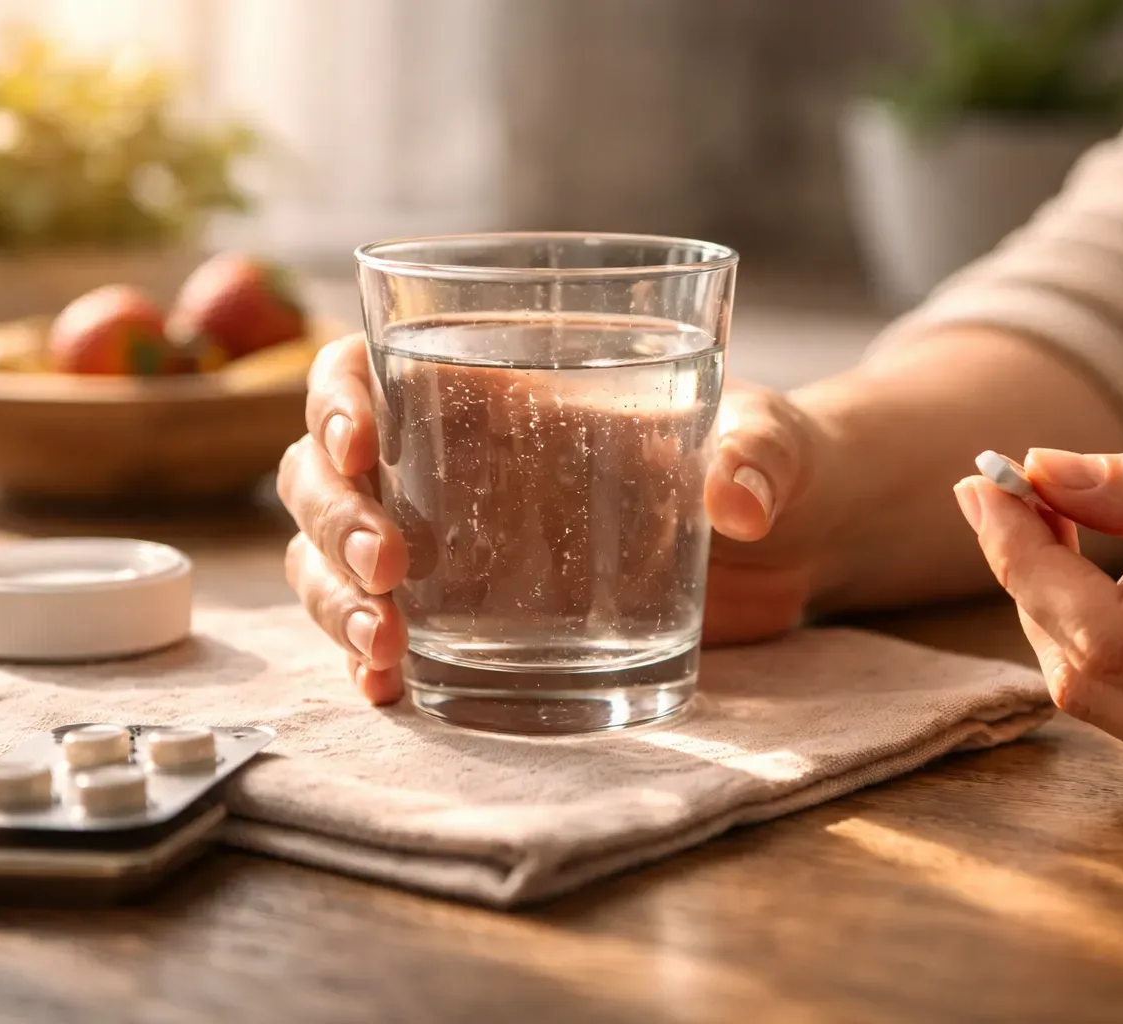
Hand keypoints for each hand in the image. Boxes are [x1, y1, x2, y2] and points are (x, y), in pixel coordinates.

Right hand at [278, 334, 844, 703]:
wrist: (792, 540)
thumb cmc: (769, 458)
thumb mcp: (772, 442)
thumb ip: (759, 455)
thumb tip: (742, 503)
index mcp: (504, 391)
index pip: (373, 369)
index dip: (337, 399)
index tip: (360, 446)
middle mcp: (459, 463)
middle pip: (331, 473)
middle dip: (336, 516)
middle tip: (390, 565)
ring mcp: (462, 544)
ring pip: (337, 555)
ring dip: (336, 596)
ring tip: (385, 645)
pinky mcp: (485, 616)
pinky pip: (389, 629)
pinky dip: (368, 658)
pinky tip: (384, 689)